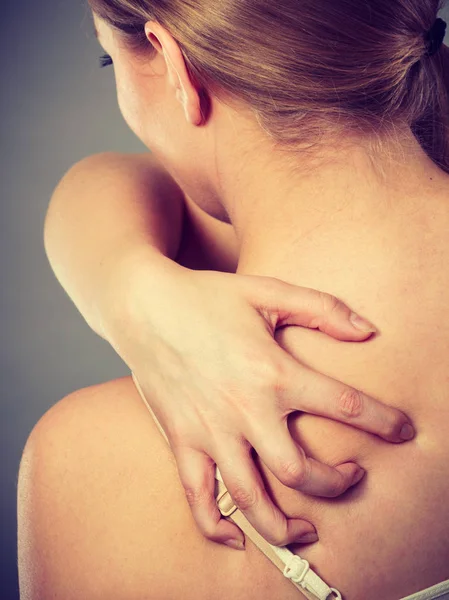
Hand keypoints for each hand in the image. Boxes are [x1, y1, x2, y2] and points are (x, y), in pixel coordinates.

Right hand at [104, 259, 414, 549]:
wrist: (145, 306)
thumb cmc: (207, 296)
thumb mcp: (268, 291)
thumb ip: (322, 308)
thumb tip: (368, 331)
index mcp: (273, 373)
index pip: (345, 407)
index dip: (384, 422)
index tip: (403, 430)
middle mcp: (245, 410)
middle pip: (301, 473)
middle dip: (336, 485)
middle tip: (352, 476)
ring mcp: (211, 431)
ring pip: (252, 499)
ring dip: (286, 527)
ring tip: (309, 529)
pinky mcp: (182, 441)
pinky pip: (198, 497)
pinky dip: (216, 527)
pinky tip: (236, 537)